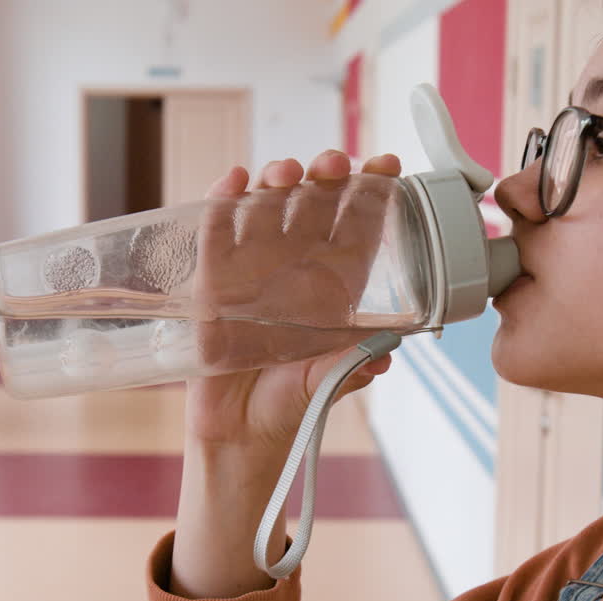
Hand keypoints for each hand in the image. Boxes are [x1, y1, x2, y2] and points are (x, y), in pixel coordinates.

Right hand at [186, 150, 403, 452]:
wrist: (241, 438)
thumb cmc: (293, 406)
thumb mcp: (330, 381)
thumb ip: (354, 363)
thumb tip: (385, 353)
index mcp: (336, 288)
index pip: (359, 229)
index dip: (375, 195)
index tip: (388, 165)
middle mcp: (298, 271)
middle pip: (314, 207)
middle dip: (326, 176)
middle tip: (335, 162)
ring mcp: (254, 272)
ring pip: (268, 209)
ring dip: (277, 181)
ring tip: (285, 172)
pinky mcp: (214, 283)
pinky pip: (217, 233)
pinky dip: (221, 202)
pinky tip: (234, 180)